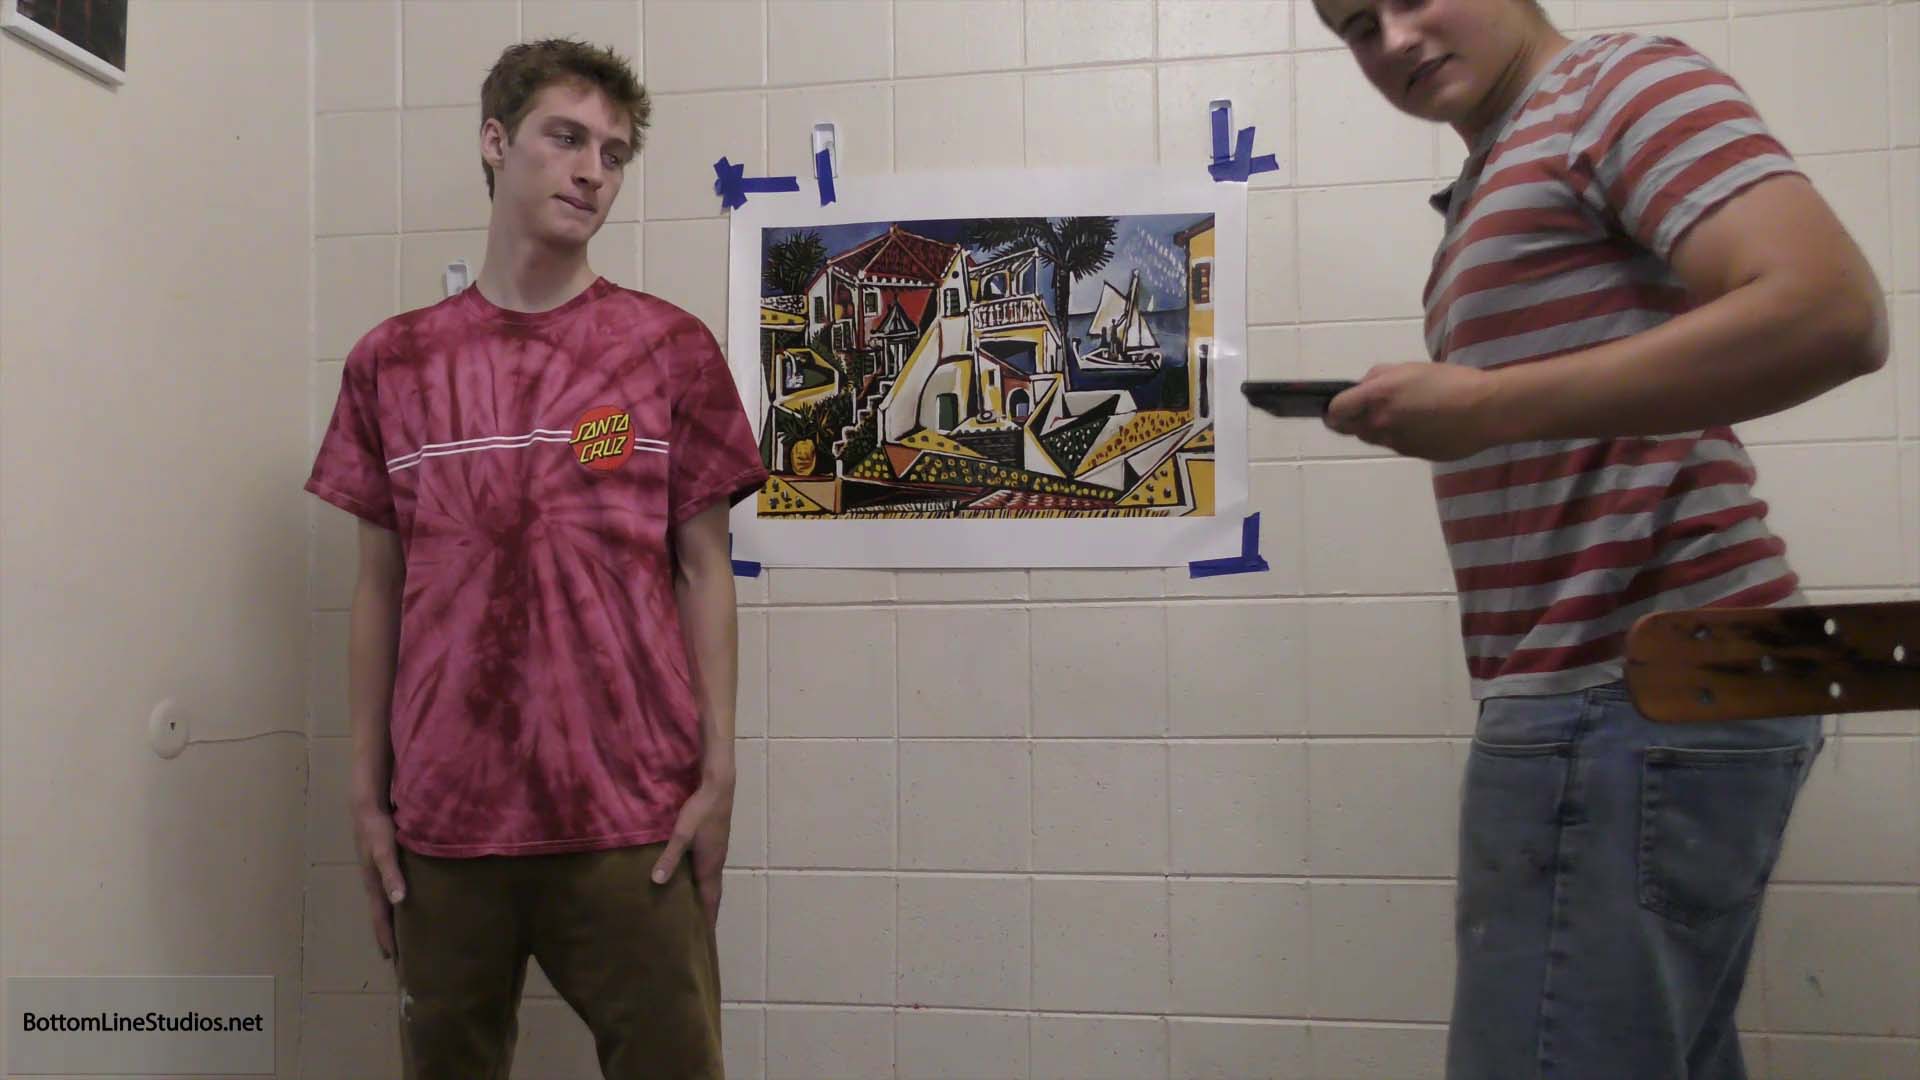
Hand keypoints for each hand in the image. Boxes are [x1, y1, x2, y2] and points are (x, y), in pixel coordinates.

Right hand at [351, 800, 407, 961]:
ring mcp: (378, 874)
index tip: (395, 962)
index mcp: (374, 885)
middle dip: (389, 937)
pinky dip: (397, 903)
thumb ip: (391, 874)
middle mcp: (375, 884)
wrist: (366, 806)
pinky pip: (392, 889)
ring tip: (405, 938)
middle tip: (400, 959)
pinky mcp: (385, 863)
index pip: (381, 920)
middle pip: (383, 916)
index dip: (387, 939)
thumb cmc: (376, 828)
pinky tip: (406, 903)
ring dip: (393, 922)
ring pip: (387, 905)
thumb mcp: (384, 851)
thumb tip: (398, 901)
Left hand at [652, 778, 734, 929]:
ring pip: (711, 881)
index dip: (708, 919)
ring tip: (691, 910)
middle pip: (713, 894)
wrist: (718, 787)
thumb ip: (669, 858)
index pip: (711, 900)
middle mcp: (716, 863)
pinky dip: (701, 882)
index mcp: (710, 866)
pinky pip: (708, 870)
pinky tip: (690, 880)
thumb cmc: (700, 812)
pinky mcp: (714, 843)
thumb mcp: (681, 835)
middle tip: (695, 930)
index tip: (705, 939)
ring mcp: (717, 852)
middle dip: (706, 912)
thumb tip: (657, 882)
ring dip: (704, 897)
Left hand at [1324, 362, 1505, 460]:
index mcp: (1377, 398)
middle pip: (1349, 428)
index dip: (1333, 409)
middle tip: (1363, 409)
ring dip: (1376, 427)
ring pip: (1373, 437)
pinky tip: (1421, 423)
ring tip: (1400, 412)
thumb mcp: (1409, 368)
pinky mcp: (1413, 454)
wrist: (1485, 410)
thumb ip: (1379, 377)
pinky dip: (1400, 434)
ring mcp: (1396, 443)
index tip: (1335, 406)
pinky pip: (1397, 444)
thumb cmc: (1449, 382)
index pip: (1336, 411)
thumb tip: (1362, 387)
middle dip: (1350, 419)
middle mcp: (1381, 424)